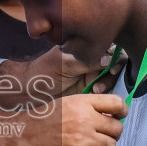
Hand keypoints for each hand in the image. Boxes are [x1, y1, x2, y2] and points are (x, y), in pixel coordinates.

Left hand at [0, 46, 121, 108]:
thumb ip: (88, 60)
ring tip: (96, 90)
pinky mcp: (89, 92)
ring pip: (111, 80)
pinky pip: (104, 93)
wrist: (30, 93)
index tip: (111, 67)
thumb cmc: (44, 73)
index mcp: (86, 49)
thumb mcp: (65, 63)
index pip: (110, 50)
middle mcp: (91, 62)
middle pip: (115, 65)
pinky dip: (104, 95)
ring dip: (107, 84)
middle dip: (112, 73)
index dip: (115, 58)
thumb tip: (109, 60)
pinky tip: (95, 95)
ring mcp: (91, 77)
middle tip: (103, 82)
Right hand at [0, 94, 126, 145]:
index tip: (119, 117)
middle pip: (117, 128)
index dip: (122, 112)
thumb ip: (87, 108)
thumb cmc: (40, 121)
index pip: (116, 103)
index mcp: (82, 102)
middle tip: (102, 136)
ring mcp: (82, 139)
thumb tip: (110, 117)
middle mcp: (85, 119)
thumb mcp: (65, 104)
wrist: (20, 136)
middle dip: (112, 134)